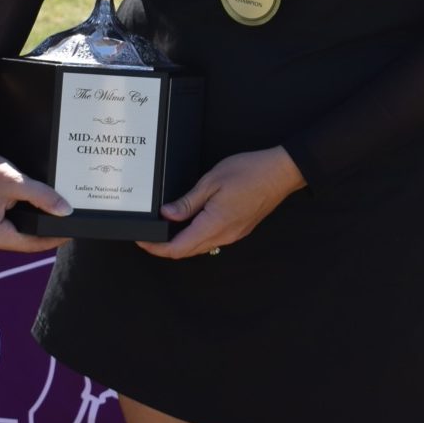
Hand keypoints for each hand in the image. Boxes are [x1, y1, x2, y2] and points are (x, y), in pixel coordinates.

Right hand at [0, 135, 72, 252]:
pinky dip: (2, 225)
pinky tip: (14, 216)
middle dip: (34, 234)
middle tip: (56, 226)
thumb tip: (65, 211)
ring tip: (38, 220)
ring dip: (18, 229)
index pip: (28, 244)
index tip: (67, 235)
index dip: (50, 239)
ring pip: (2, 237)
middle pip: (14, 242)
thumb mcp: (16, 182)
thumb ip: (43, 197)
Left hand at [138, 146, 305, 259]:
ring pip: (199, 247)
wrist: (281, 172)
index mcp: (215, 224)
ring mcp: (233, 235)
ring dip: (180, 242)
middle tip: (149, 235)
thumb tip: (167, 215)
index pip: (178, 248)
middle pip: (187, 251)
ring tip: (165, 227)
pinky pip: (211, 240)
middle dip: (165, 247)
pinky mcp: (238, 229)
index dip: (157, 248)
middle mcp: (224, 235)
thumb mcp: (212, 181)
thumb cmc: (249, 171)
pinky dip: (195, 236)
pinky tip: (189, 222)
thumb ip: (188, 202)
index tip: (143, 240)